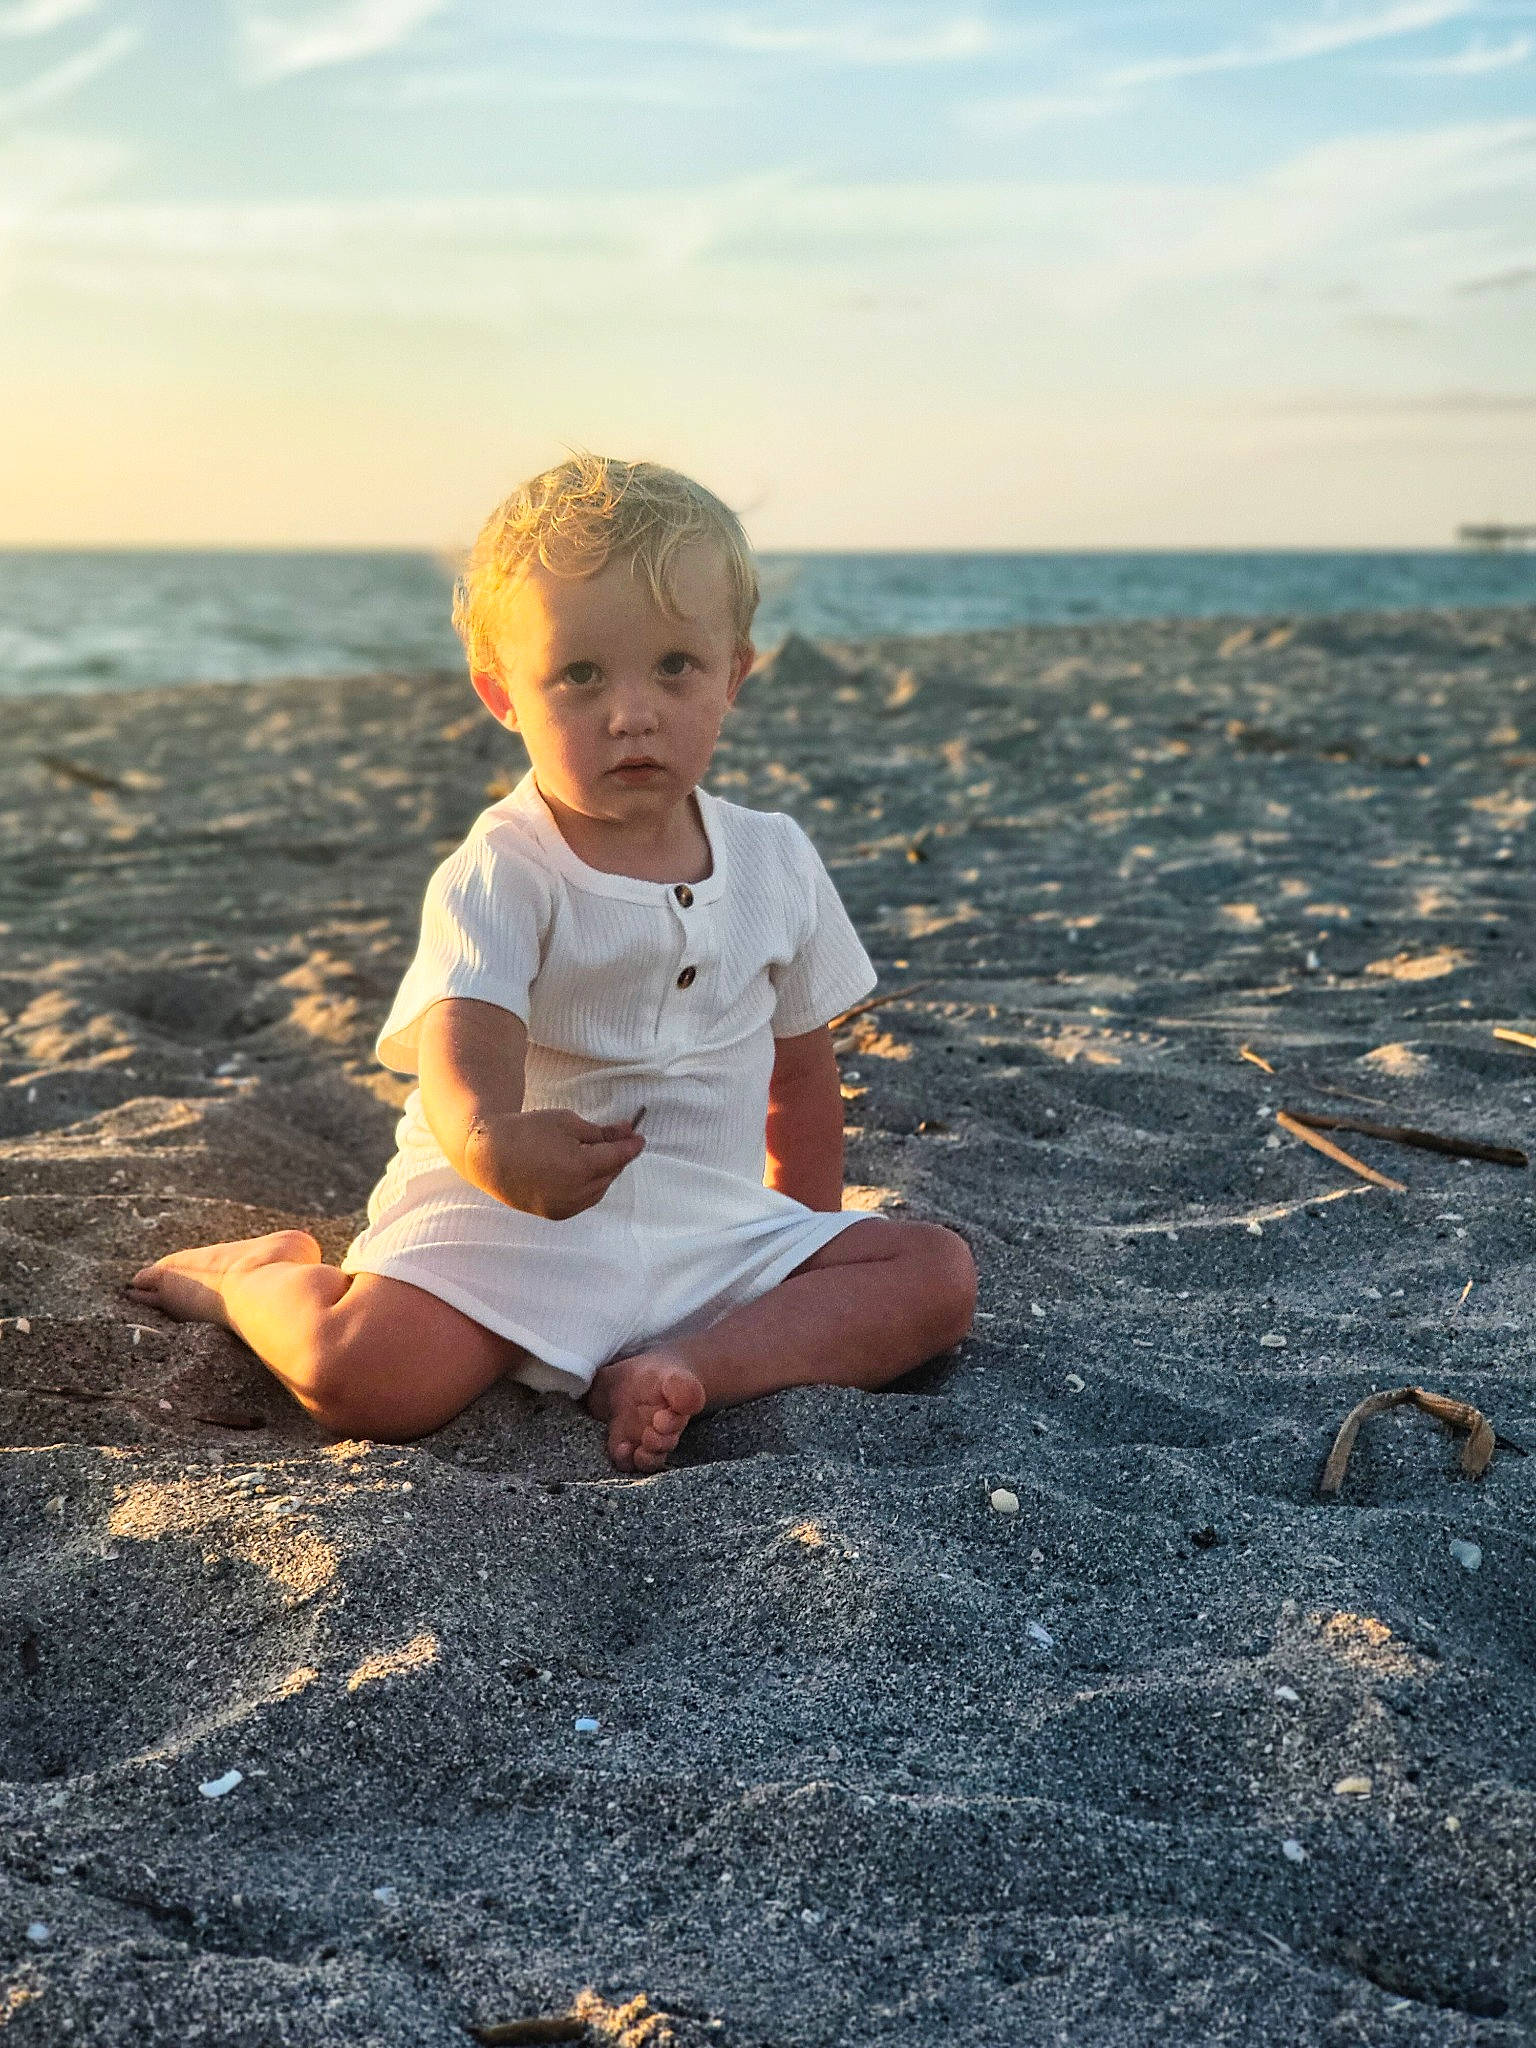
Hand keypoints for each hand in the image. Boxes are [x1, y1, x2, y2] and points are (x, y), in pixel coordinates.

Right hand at [463, 1109, 643, 1219]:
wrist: (488, 1156)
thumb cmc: (527, 1132)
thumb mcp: (567, 1123)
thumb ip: (601, 1132)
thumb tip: (626, 1132)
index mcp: (580, 1168)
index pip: (617, 1157)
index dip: (631, 1146)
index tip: (639, 1137)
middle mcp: (575, 1193)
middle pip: (610, 1174)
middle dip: (617, 1157)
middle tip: (622, 1140)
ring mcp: (565, 1207)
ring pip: (599, 1190)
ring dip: (605, 1173)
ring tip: (601, 1155)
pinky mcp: (555, 1214)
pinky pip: (583, 1200)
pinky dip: (590, 1187)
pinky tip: (585, 1172)